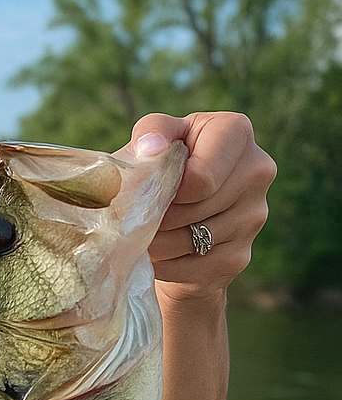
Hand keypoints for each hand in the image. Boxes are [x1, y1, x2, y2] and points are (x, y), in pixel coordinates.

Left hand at [118, 112, 275, 305]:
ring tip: (146, 233)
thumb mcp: (152, 142)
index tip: (154, 189)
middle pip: (197, 209)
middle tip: (142, 215)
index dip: (169, 190)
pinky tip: (159, 254)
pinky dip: (166, 264)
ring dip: (158, 242)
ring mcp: (255, 215)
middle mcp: (257, 169)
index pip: (201, 178)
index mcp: (236, 132)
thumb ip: (152, 131)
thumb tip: (152, 148)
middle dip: (160, 216)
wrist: (173, 219)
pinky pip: (195, 267)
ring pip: (193, 239)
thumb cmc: (160, 169)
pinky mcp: (241, 254)